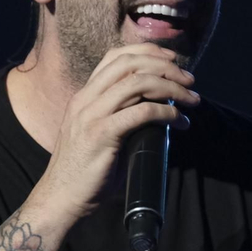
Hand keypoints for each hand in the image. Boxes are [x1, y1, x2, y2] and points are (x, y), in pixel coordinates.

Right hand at [31, 43, 198, 221]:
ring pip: (138, 83)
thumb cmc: (84, 172)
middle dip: (165, 67)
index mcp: (84, 96)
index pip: (116, 57)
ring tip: (191, 100)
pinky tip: (179, 122)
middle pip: (130, 64)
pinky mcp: (101, 134)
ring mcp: (91, 115)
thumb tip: (157, 112)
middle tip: (189, 80)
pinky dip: (166, 113)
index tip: (172, 60)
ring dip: (172, 88)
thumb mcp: (98, 133)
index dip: (148, 52)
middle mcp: (86, 99)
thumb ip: (119, 117)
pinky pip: (141, 112)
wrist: (60, 198)